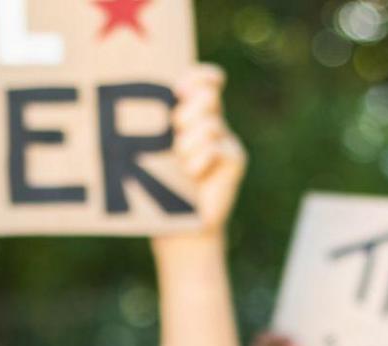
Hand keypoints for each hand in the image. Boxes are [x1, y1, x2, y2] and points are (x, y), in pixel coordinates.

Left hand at [170, 65, 245, 235]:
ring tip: (181, 166)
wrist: (180, 227)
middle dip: (185, 116)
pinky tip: (193, 176)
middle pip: (206, 97)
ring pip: (209, 124)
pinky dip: (199, 162)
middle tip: (174, 142)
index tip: (179, 89)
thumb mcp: (151, 150)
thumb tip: (159, 100)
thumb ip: (154, 124)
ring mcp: (227, 140)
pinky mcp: (236, 159)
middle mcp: (212, 122)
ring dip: (187, 146)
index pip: (203, 80)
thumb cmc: (158, 187)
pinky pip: (216, 147)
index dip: (198, 76)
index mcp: (192, 114)